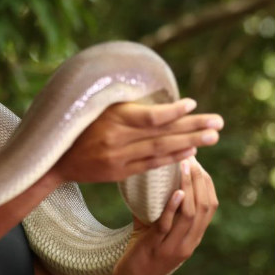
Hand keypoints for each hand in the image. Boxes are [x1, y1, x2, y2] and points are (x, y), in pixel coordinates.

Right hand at [54, 99, 223, 182]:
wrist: (55, 159)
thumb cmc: (78, 126)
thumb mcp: (96, 108)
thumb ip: (124, 107)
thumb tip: (158, 102)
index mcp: (111, 119)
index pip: (150, 116)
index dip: (173, 112)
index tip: (192, 104)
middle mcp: (116, 139)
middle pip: (162, 133)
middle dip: (192, 127)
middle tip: (218, 123)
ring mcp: (118, 158)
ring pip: (160, 149)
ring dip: (189, 143)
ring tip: (212, 137)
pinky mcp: (118, 172)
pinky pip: (151, 164)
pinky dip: (172, 158)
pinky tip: (190, 152)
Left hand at [110, 157, 218, 274]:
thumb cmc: (142, 251)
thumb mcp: (153, 227)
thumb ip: (154, 206)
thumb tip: (144, 174)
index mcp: (193, 235)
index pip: (210, 205)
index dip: (206, 182)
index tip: (197, 162)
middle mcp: (189, 241)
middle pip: (205, 207)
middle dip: (200, 180)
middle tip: (191, 158)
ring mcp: (175, 246)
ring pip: (191, 215)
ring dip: (188, 188)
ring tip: (184, 167)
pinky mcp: (157, 248)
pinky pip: (168, 226)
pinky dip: (173, 208)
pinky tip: (175, 192)